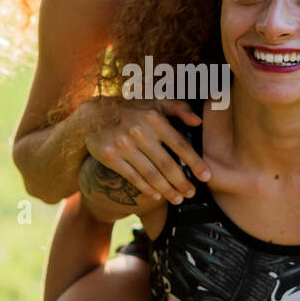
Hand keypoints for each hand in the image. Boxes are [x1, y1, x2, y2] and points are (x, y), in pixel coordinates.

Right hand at [84, 99, 210, 205]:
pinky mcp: (109, 156)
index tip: (206, 177)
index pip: (179, 144)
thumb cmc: (132, 110)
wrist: (93, 116)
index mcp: (154, 118)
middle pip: (166, 164)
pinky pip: (133, 177)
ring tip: (178, 198)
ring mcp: (123, 145)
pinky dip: (147, 189)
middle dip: (182, 182)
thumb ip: (179, 108)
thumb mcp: (155, 102)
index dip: (194, 162)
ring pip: (150, 174)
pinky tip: (157, 195)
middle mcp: (139, 131)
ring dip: (167, 190)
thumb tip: (198, 122)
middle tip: (192, 193)